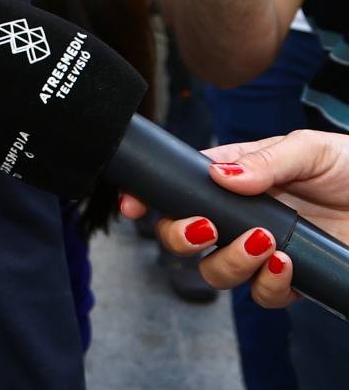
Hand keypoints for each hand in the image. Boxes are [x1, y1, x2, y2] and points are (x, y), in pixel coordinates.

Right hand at [120, 131, 348, 307]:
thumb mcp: (310, 148)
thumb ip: (265, 161)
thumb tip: (219, 175)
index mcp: (234, 179)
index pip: (180, 189)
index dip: (149, 199)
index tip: (133, 205)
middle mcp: (240, 217)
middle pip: (184, 238)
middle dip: (180, 237)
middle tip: (205, 227)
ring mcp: (262, 251)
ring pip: (215, 271)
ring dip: (228, 261)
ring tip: (262, 241)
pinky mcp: (292, 280)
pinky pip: (263, 295)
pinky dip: (268, 282)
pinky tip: (284, 262)